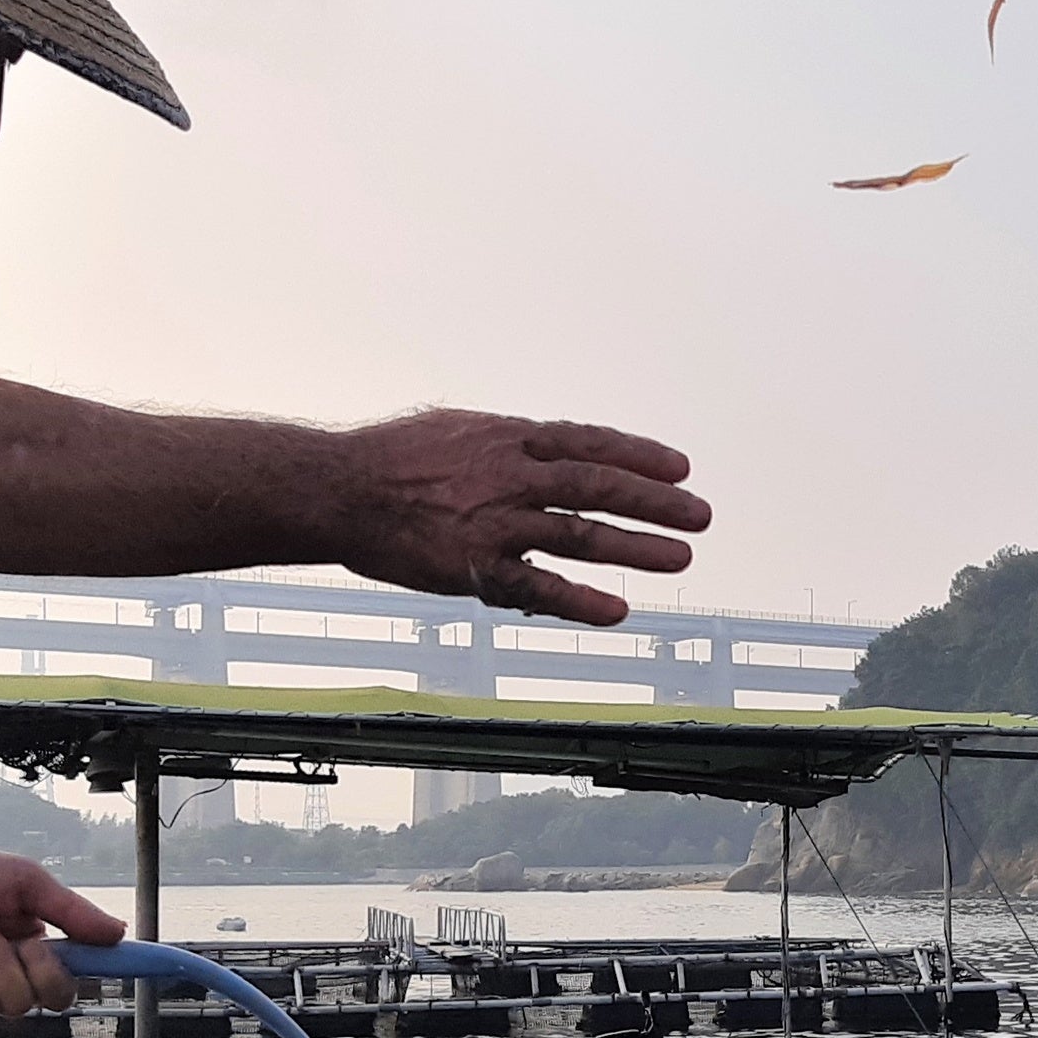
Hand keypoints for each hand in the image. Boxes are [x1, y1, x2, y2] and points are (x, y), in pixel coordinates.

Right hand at [329, 412, 707, 625]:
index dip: (639, 454)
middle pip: (598, 484)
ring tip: (680, 558)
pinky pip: (536, 586)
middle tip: (700, 514)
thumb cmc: (390, 457)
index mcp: (509, 436)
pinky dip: (579, 598)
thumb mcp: (456, 427)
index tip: (681, 467)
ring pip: (580, 531)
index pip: (589, 441)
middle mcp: (510, 474)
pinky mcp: (472, 567)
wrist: (337, 489)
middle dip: (655, 501)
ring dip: (635, 546)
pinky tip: (618, 610)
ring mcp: (495, 521)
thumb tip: (547, 444)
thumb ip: (507, 440)